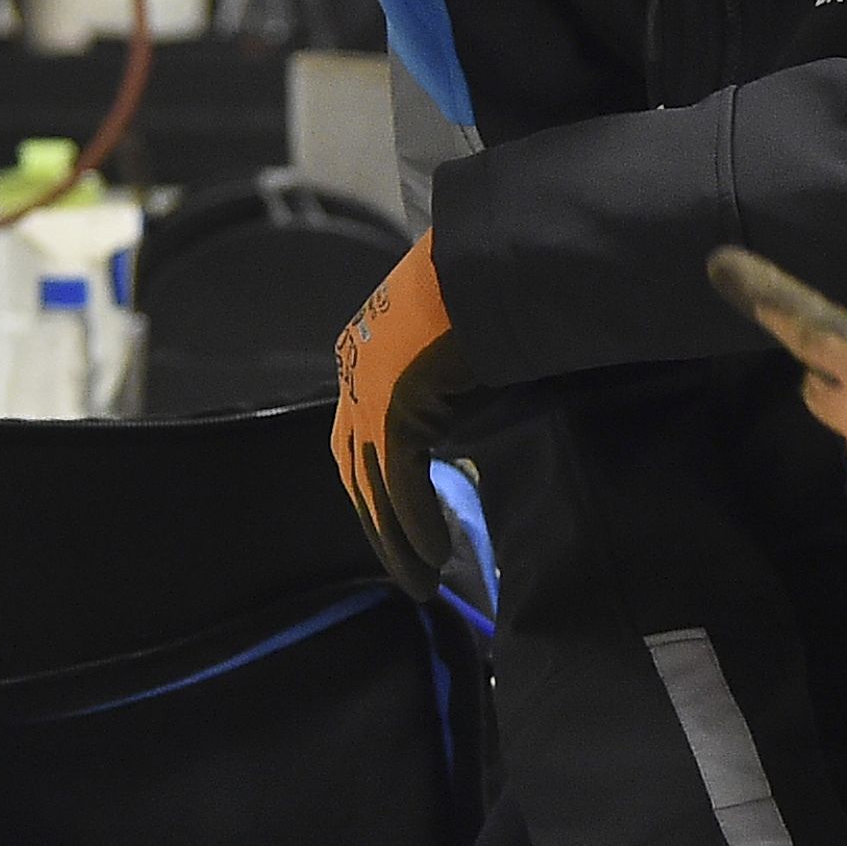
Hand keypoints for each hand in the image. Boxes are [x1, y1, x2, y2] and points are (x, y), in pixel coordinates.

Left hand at [330, 231, 466, 592]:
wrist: (491, 262)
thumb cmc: (486, 297)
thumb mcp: (453, 353)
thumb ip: (444, 394)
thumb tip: (459, 440)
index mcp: (363, 355)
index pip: (360, 443)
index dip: (376, 493)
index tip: (398, 532)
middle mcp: (356, 374)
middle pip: (358, 473)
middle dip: (381, 531)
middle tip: (409, 576)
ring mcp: (369, 391)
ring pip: (375, 488)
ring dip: (398, 543)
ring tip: (425, 583)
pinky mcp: (393, 407)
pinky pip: (401, 484)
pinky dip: (417, 525)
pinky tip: (436, 557)